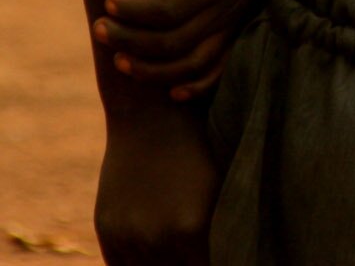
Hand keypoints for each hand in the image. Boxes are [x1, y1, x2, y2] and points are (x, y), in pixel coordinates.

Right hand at [94, 114, 217, 265]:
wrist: (154, 116)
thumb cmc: (202, 149)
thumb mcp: (220, 191)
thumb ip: (222, 233)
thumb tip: (231, 256)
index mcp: (191, 229)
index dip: (223, 262)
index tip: (233, 258)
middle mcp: (156, 238)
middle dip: (193, 264)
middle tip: (204, 255)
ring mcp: (127, 236)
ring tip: (180, 255)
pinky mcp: (108, 230)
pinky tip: (159, 259)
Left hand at [95, 0, 276, 101]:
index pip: (171, 8)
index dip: (135, 12)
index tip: (108, 2)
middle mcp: (233, 2)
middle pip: (177, 41)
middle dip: (132, 41)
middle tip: (99, 28)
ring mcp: (239, 16)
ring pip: (195, 62)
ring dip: (154, 70)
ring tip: (119, 60)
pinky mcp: (241, 23)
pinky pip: (222, 66)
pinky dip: (197, 84)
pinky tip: (172, 90)